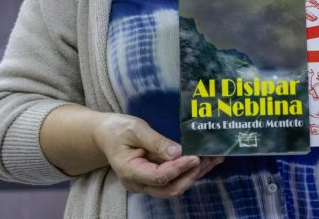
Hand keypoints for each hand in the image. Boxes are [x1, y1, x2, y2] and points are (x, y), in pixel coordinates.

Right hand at [93, 114, 223, 197]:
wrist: (105, 134)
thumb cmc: (117, 129)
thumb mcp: (135, 129)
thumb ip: (155, 142)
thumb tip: (178, 152)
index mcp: (130, 172)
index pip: (159, 177)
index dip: (179, 168)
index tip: (195, 157)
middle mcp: (139, 183)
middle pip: (170, 189)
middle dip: (191, 175)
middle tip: (208, 159)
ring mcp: (147, 183)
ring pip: (175, 186)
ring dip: (195, 174)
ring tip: (213, 159)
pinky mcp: (155, 178)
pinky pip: (175, 179)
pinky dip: (190, 170)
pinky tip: (205, 160)